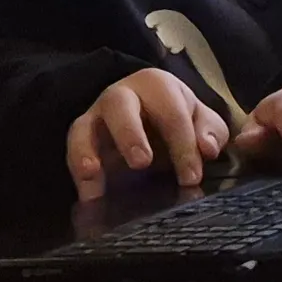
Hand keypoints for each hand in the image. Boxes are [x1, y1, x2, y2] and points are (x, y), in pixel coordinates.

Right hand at [67, 69, 227, 207]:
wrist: (150, 117)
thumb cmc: (177, 118)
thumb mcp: (201, 120)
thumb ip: (210, 132)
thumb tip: (208, 149)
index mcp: (157, 85)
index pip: (172, 113)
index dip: (183, 146)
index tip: (191, 178)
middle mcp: (122, 95)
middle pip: (120, 105)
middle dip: (129, 134)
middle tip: (142, 163)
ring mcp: (96, 117)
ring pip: (84, 125)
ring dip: (87, 150)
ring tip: (92, 172)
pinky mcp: (81, 139)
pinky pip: (71, 151)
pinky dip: (76, 172)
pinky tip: (89, 195)